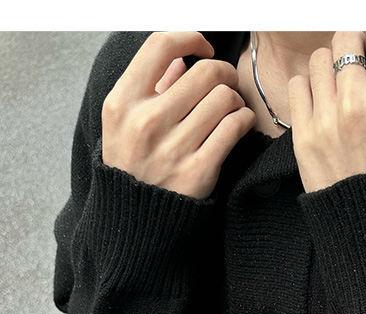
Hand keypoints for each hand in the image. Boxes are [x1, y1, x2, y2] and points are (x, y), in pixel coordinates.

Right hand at [101, 30, 256, 198]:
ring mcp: (173, 148)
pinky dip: (243, 120)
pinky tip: (238, 123)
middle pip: (203, 72)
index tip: (203, 48)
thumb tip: (179, 61)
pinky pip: (234, 128)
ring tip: (230, 107)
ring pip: (223, 98)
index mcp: (122, 103)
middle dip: (223, 72)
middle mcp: (146, 122)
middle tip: (225, 82)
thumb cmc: (131, 166)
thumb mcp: (122, 124)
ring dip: (235, 98)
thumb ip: (148, 87)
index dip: (190, 38)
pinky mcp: (198, 171)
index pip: (161, 46)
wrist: (134, 223)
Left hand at [288, 31, 365, 193]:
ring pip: (319, 59)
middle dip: (356, 44)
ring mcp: (327, 119)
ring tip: (340, 88)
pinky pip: (297, 85)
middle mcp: (357, 104)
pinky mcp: (303, 134)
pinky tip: (322, 104)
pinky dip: (309, 89)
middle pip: (347, 37)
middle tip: (361, 62)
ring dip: (330, 67)